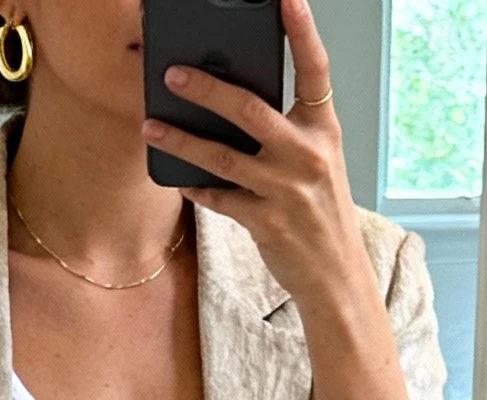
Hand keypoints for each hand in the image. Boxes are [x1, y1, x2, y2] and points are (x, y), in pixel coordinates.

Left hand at [142, 0, 421, 399]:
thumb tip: (231, 102)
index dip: (301, 29)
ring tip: (150, 126)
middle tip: (172, 71)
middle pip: (250, 109)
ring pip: (222, 157)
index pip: (315, 69)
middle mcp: (307, 157)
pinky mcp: (265, 223)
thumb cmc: (321, 217)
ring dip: (181, 140)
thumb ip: (284, 132)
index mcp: (324, 131)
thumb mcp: (316, 165)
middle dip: (206, 87)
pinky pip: (218, 198)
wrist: (336, 282)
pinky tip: (170, 174)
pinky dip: (192, 186)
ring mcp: (286, 192)